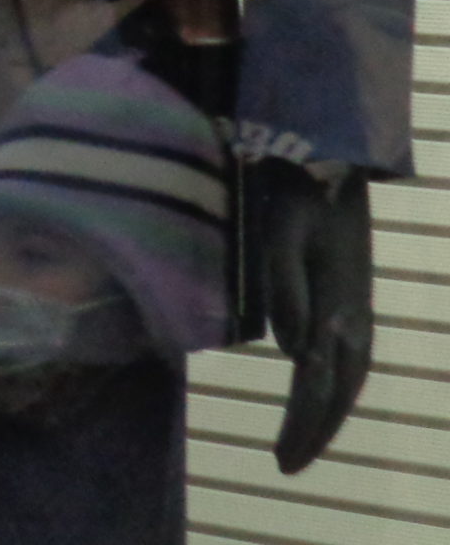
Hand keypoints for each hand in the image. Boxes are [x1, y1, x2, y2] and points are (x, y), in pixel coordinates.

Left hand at [261, 158, 374, 472]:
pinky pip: (350, 362)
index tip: (282, 461)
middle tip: (286, 467)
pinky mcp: (354, 303)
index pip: (317, 385)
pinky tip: (322, 393)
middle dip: (313, 432)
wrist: (333, 172)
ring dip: (326, 414)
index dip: (301, 426)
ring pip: (348, 381)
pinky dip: (336, 388)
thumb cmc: (298, 203)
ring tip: (303, 444)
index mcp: (338, 312)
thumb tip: (292, 352)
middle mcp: (354, 322)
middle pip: (337, 393)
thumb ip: (285, 292)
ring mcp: (358, 314)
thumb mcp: (281, 241)